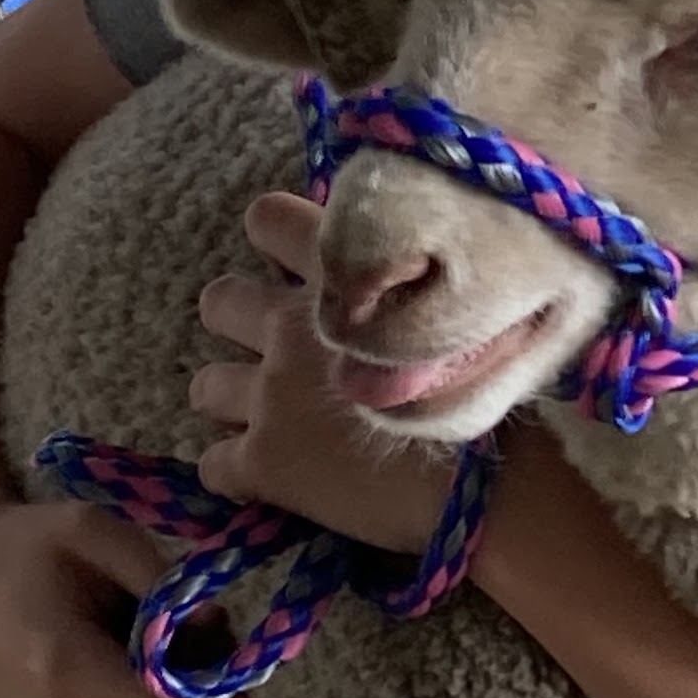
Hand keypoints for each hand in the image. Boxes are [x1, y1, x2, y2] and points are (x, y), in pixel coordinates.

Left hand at [191, 192, 455, 552]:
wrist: (489, 471)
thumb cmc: (491, 381)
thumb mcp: (449, 300)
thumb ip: (403, 280)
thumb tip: (392, 274)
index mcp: (336, 275)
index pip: (268, 219)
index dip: (275, 239)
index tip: (299, 265)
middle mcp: (291, 326)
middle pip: (221, 301)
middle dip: (240, 322)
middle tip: (283, 348)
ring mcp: (269, 396)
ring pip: (206, 386)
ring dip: (235, 399)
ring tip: (276, 417)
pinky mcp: (263, 463)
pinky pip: (214, 465)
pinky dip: (239, 472)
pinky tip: (275, 478)